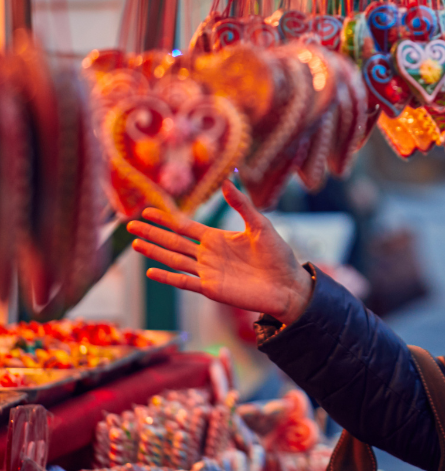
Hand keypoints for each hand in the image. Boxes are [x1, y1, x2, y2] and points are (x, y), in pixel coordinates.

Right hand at [127, 179, 312, 324]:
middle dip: (153, 233)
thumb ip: (242, 205)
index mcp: (218, 238)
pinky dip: (168, 278)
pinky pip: (185, 282)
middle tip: (130, 225)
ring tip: (136, 243)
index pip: (185, 227)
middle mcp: (208, 255)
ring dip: (155, 252)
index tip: (147, 210)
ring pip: (174, 260)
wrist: (287, 285)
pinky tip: (150, 272)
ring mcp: (208, 272)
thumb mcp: (260, 225)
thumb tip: (226, 182)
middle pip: (174, 242)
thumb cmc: (278, 255)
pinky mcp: (212, 289)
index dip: (166, 219)